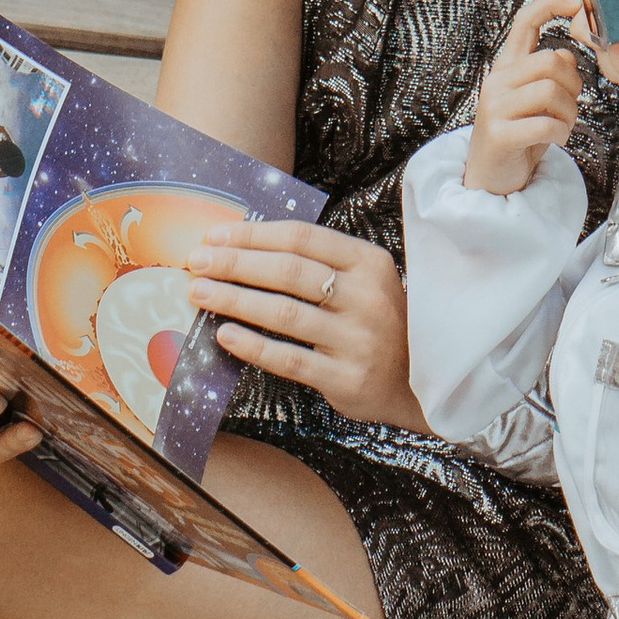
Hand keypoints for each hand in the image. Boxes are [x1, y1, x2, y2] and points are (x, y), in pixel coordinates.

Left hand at [184, 219, 423, 427]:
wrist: (421, 384)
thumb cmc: (379, 324)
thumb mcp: (364, 282)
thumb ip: (318, 264)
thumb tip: (242, 248)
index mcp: (369, 262)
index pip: (302, 238)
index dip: (253, 235)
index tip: (214, 237)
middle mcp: (367, 297)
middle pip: (288, 272)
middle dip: (235, 264)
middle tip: (196, 263)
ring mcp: (358, 339)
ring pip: (285, 314)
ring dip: (235, 300)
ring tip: (199, 294)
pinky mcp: (347, 377)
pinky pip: (290, 359)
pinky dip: (253, 346)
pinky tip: (225, 335)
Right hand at [466, 0, 586, 197]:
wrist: (491, 180)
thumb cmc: (519, 137)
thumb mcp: (537, 100)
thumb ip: (550, 74)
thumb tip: (568, 55)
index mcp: (507, 67)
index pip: (525, 21)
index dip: (551, 4)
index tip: (575, 2)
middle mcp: (497, 81)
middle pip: (551, 61)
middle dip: (574, 86)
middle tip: (570, 108)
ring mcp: (494, 107)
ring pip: (551, 92)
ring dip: (569, 114)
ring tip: (562, 127)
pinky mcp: (499, 134)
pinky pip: (545, 124)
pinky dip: (561, 134)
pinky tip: (556, 140)